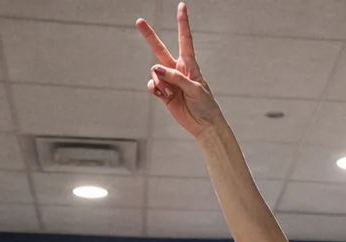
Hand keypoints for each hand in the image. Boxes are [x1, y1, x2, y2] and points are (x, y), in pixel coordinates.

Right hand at [137, 3, 220, 137]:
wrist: (204, 126)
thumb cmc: (205, 105)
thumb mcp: (195, 88)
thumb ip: (176, 77)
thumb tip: (156, 68)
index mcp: (189, 64)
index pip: (184, 39)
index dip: (182, 23)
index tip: (182, 6)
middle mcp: (177, 70)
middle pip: (160, 49)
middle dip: (150, 36)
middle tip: (139, 21)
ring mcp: (169, 81)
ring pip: (155, 73)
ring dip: (160, 82)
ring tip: (170, 93)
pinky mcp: (164, 93)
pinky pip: (153, 86)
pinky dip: (156, 90)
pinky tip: (163, 96)